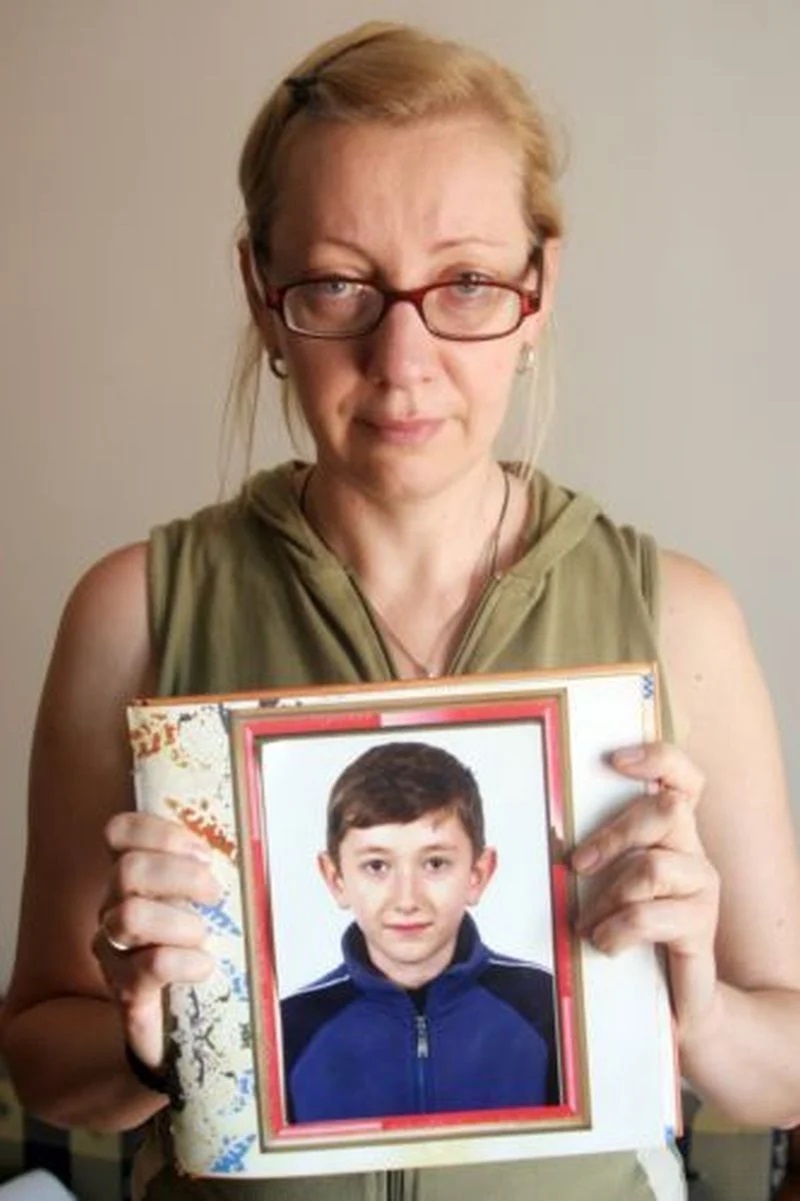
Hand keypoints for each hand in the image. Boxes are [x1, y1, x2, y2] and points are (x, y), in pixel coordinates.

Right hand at [92, 813, 220, 1068]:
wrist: (185, 1028)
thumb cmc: (206, 949)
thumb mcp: (218, 906)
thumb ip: (232, 874)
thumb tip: (288, 843)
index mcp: (136, 875)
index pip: (120, 832)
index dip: (157, 831)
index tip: (203, 850)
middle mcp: (114, 906)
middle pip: (128, 870)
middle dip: (180, 875)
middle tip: (217, 892)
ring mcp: (113, 948)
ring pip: (131, 916)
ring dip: (180, 920)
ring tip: (206, 935)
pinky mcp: (124, 989)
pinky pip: (147, 965)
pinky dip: (183, 961)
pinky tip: (204, 967)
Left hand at [572, 741, 720, 1034]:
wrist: (674, 1001)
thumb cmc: (630, 930)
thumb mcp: (608, 885)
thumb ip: (595, 854)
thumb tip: (550, 832)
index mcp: (671, 832)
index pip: (683, 778)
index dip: (658, 758)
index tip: (616, 759)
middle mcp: (693, 852)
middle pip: (665, 811)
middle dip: (612, 835)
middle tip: (576, 864)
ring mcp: (702, 888)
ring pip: (652, 867)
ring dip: (608, 897)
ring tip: (588, 924)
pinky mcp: (701, 926)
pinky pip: (649, 915)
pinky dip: (616, 930)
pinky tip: (604, 943)